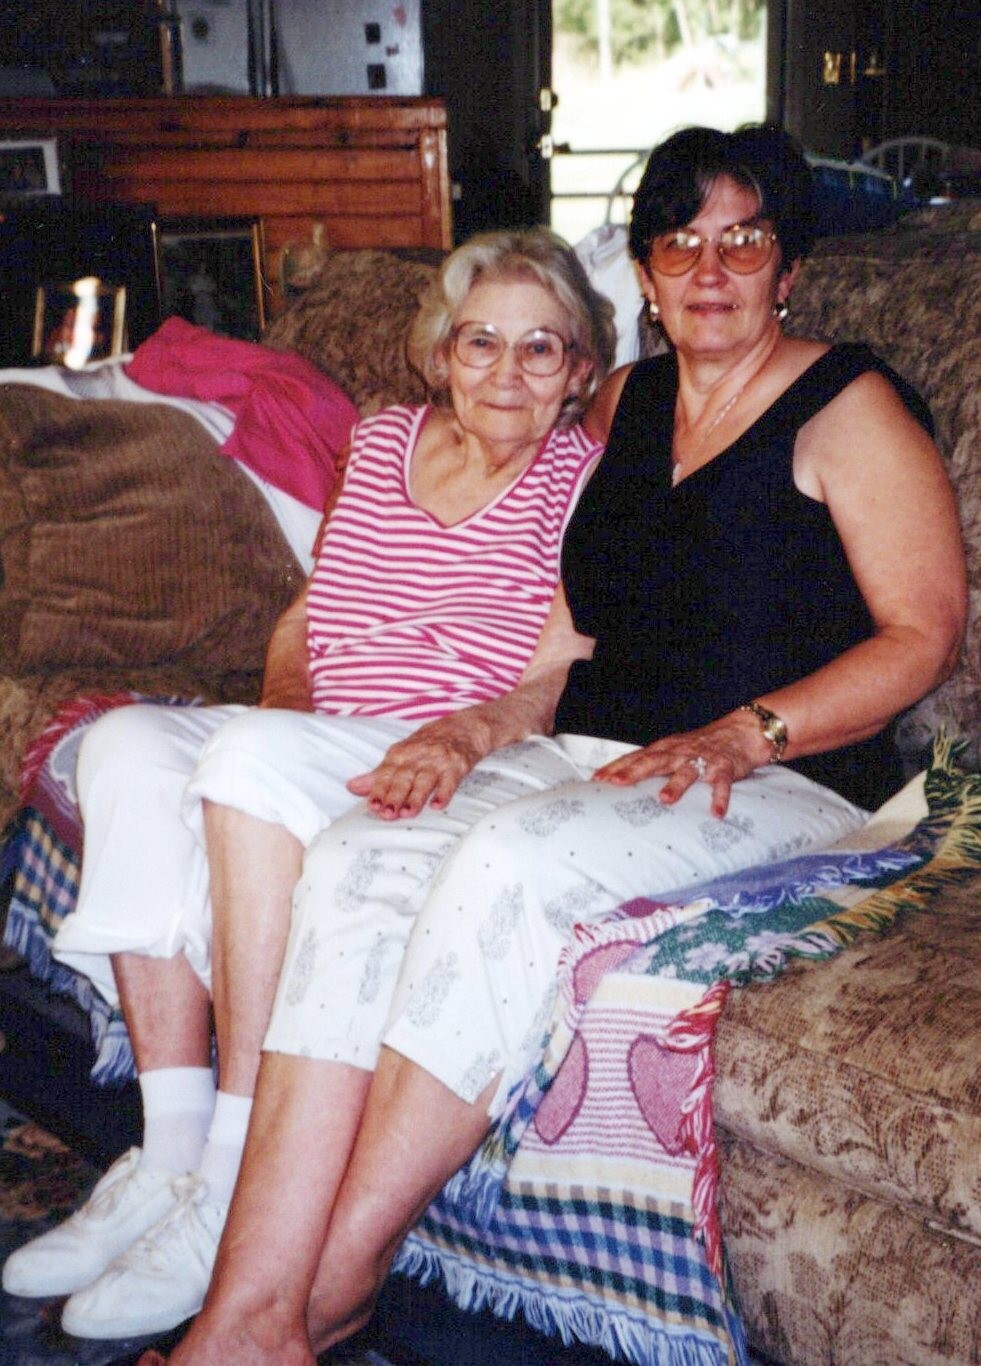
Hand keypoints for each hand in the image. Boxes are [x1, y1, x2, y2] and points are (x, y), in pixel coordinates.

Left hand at [347, 714, 490, 818]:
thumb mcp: (401, 755)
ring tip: (408, 813)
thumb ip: (378, 775)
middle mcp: (418, 756)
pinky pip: (450, 780)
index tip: (372, 805)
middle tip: (387, 814)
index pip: (386, 773)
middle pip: (404, 778)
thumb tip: (352, 787)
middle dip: (395, 796)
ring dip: (416, 797)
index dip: (378, 790)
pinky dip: (444, 793)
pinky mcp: (458, 765)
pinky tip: (438, 805)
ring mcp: (438, 760)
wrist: (463, 727)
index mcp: (401, 753)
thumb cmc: (428, 744)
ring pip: (425, 780)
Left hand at [591, 710, 769, 817]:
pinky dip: (720, 798)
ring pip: (687, 771)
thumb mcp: (672, 750)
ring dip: (675, 785)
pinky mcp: (725, 768)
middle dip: (634, 771)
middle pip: (654, 761)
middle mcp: (680, 752)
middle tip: (616, 783)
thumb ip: (650, 763)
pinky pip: (722, 784)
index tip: (596, 779)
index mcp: (665, 748)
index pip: (636, 757)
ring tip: (664, 799)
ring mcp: (702, 759)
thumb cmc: (700, 746)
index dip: (616, 767)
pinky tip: (716, 813)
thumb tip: (620, 779)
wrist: (740, 732)